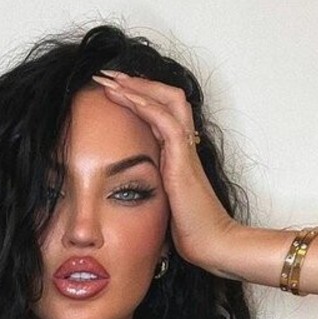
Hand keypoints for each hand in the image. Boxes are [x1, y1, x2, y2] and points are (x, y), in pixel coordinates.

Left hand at [90, 70, 242, 271]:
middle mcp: (184, 145)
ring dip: (136, 86)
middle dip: (135, 82)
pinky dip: (145, 105)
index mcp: (178, 154)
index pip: (160, 112)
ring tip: (110, 79)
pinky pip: (166, 121)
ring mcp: (186, 150)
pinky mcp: (183, 159)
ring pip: (166, 100)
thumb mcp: (163, 204)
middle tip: (107, 74)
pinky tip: (124, 96)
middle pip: (165, 96)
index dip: (137, 97)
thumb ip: (150, 191)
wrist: (211, 244)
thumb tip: (125, 197)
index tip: (110, 90)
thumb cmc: (190, 231)